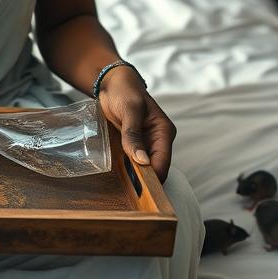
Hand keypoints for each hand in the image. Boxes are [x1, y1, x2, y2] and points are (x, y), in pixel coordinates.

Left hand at [97, 66, 174, 180]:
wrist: (113, 83)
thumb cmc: (124, 91)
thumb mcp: (129, 110)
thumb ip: (133, 134)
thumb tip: (142, 161)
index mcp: (164, 131)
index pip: (163, 161)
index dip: (153, 177)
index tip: (141, 191)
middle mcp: (159, 140)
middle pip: (156, 167)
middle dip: (145, 181)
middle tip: (130, 195)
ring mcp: (147, 144)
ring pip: (145, 167)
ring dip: (137, 177)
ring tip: (125, 191)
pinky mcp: (135, 145)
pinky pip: (134, 162)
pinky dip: (129, 170)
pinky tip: (120, 179)